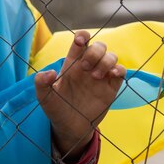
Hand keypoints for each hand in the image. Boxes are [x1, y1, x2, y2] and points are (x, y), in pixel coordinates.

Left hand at [35, 30, 125, 159]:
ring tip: (95, 76)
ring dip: (106, 61)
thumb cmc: (56, 109)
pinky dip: (120, 69)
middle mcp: (87, 67)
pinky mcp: (111, 88)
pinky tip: (112, 75)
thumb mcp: (44, 97)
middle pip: (98, 46)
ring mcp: (100, 76)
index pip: (80, 42)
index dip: (82, 36)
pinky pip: (121, 71)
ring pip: (111, 56)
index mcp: (71, 64)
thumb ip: (41, 83)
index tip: (80, 41)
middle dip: (94, 51)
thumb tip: (50, 72)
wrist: (70, 128)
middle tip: (84, 67)